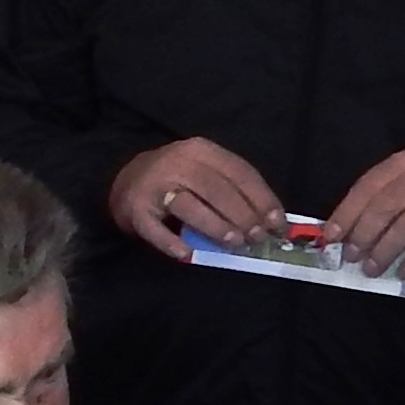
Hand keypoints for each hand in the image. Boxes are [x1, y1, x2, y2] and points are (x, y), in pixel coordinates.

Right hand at [110, 136, 282, 262]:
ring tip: (235, 244)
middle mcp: (177, 162)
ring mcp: (154, 186)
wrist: (126, 181)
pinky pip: (155, 229)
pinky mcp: (135, 209)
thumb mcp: (205, 173)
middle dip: (242, 214)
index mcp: (200, 150)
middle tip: (258, 237)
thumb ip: (232, 190)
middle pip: (216, 188)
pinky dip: (172, 243)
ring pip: (189, 205)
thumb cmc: (177, 181)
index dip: (261, 198)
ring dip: (216, 226)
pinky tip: (189, 255)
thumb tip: (269, 220)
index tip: (277, 223)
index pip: (238, 172)